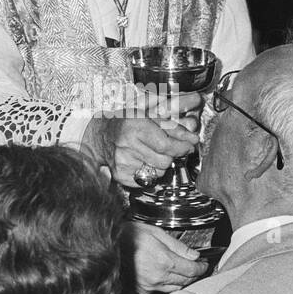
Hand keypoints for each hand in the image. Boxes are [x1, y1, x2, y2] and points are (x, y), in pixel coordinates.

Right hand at [86, 92, 201, 186]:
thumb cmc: (125, 122)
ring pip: (158, 172)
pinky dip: (150, 172)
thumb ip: (172, 124)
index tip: (190, 144)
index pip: (166, 145)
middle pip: (165, 160)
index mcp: (134, 126)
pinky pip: (147, 179)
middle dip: (172, 154)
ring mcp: (123, 163)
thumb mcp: (149, 114)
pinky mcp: (121, 176)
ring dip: (161, 163)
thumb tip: (193, 132)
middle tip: (168, 147)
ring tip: (152, 152)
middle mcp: (127, 145)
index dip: (182, 146)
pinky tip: (142, 160)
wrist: (99, 136)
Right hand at [128, 222, 205, 293]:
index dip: (202, 268)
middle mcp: (158, 276)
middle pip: (186, 281)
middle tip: (197, 267)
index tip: (204, 264)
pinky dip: (168, 285)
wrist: (108, 245)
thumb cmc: (129, 235)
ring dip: (183, 281)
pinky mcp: (141, 290)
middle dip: (194, 274)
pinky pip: (161, 291)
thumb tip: (194, 255)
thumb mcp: (157, 233)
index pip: (192, 270)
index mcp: (164, 261)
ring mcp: (149, 285)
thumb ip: (178, 246)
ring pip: (175, 289)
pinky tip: (168, 277)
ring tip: (185, 272)